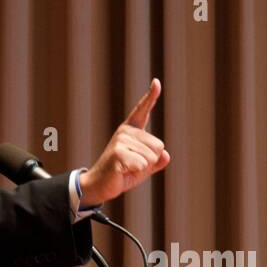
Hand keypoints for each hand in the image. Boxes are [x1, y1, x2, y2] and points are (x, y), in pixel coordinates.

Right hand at [79, 78, 169, 206]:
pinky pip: (142, 165)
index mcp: (132, 130)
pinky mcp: (118, 153)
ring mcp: (121, 141)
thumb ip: (156, 161)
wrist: (101, 185)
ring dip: (143, 168)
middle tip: (132, 165)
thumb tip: (165, 155)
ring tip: (127, 168)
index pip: (143, 110)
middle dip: (150, 161)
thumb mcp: (144, 166)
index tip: (156, 82)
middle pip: (158, 146)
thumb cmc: (123, 173)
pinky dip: (135, 173)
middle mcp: (126, 132)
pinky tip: (122, 171)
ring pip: (151, 157)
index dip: (151, 96)